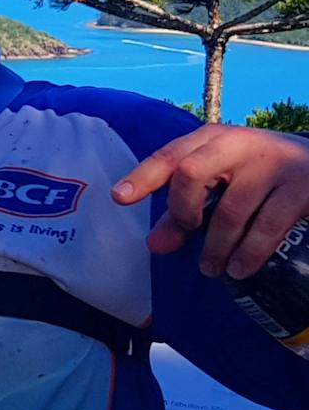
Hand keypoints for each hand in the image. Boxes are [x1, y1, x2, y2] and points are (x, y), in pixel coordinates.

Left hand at [114, 124, 308, 278]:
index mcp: (211, 139)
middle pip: (190, 173)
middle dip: (182, 209)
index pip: (168, 155)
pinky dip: (249, 252)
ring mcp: (272, 164)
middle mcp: (238, 145)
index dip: (143, 177)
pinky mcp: (301, 189)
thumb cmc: (260, 174)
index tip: (119, 198)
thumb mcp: (222, 182)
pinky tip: (239, 270)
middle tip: (188, 231)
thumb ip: (186, 210)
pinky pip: (268, 226)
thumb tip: (155, 246)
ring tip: (211, 268)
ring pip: (230, 210)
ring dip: (216, 247)